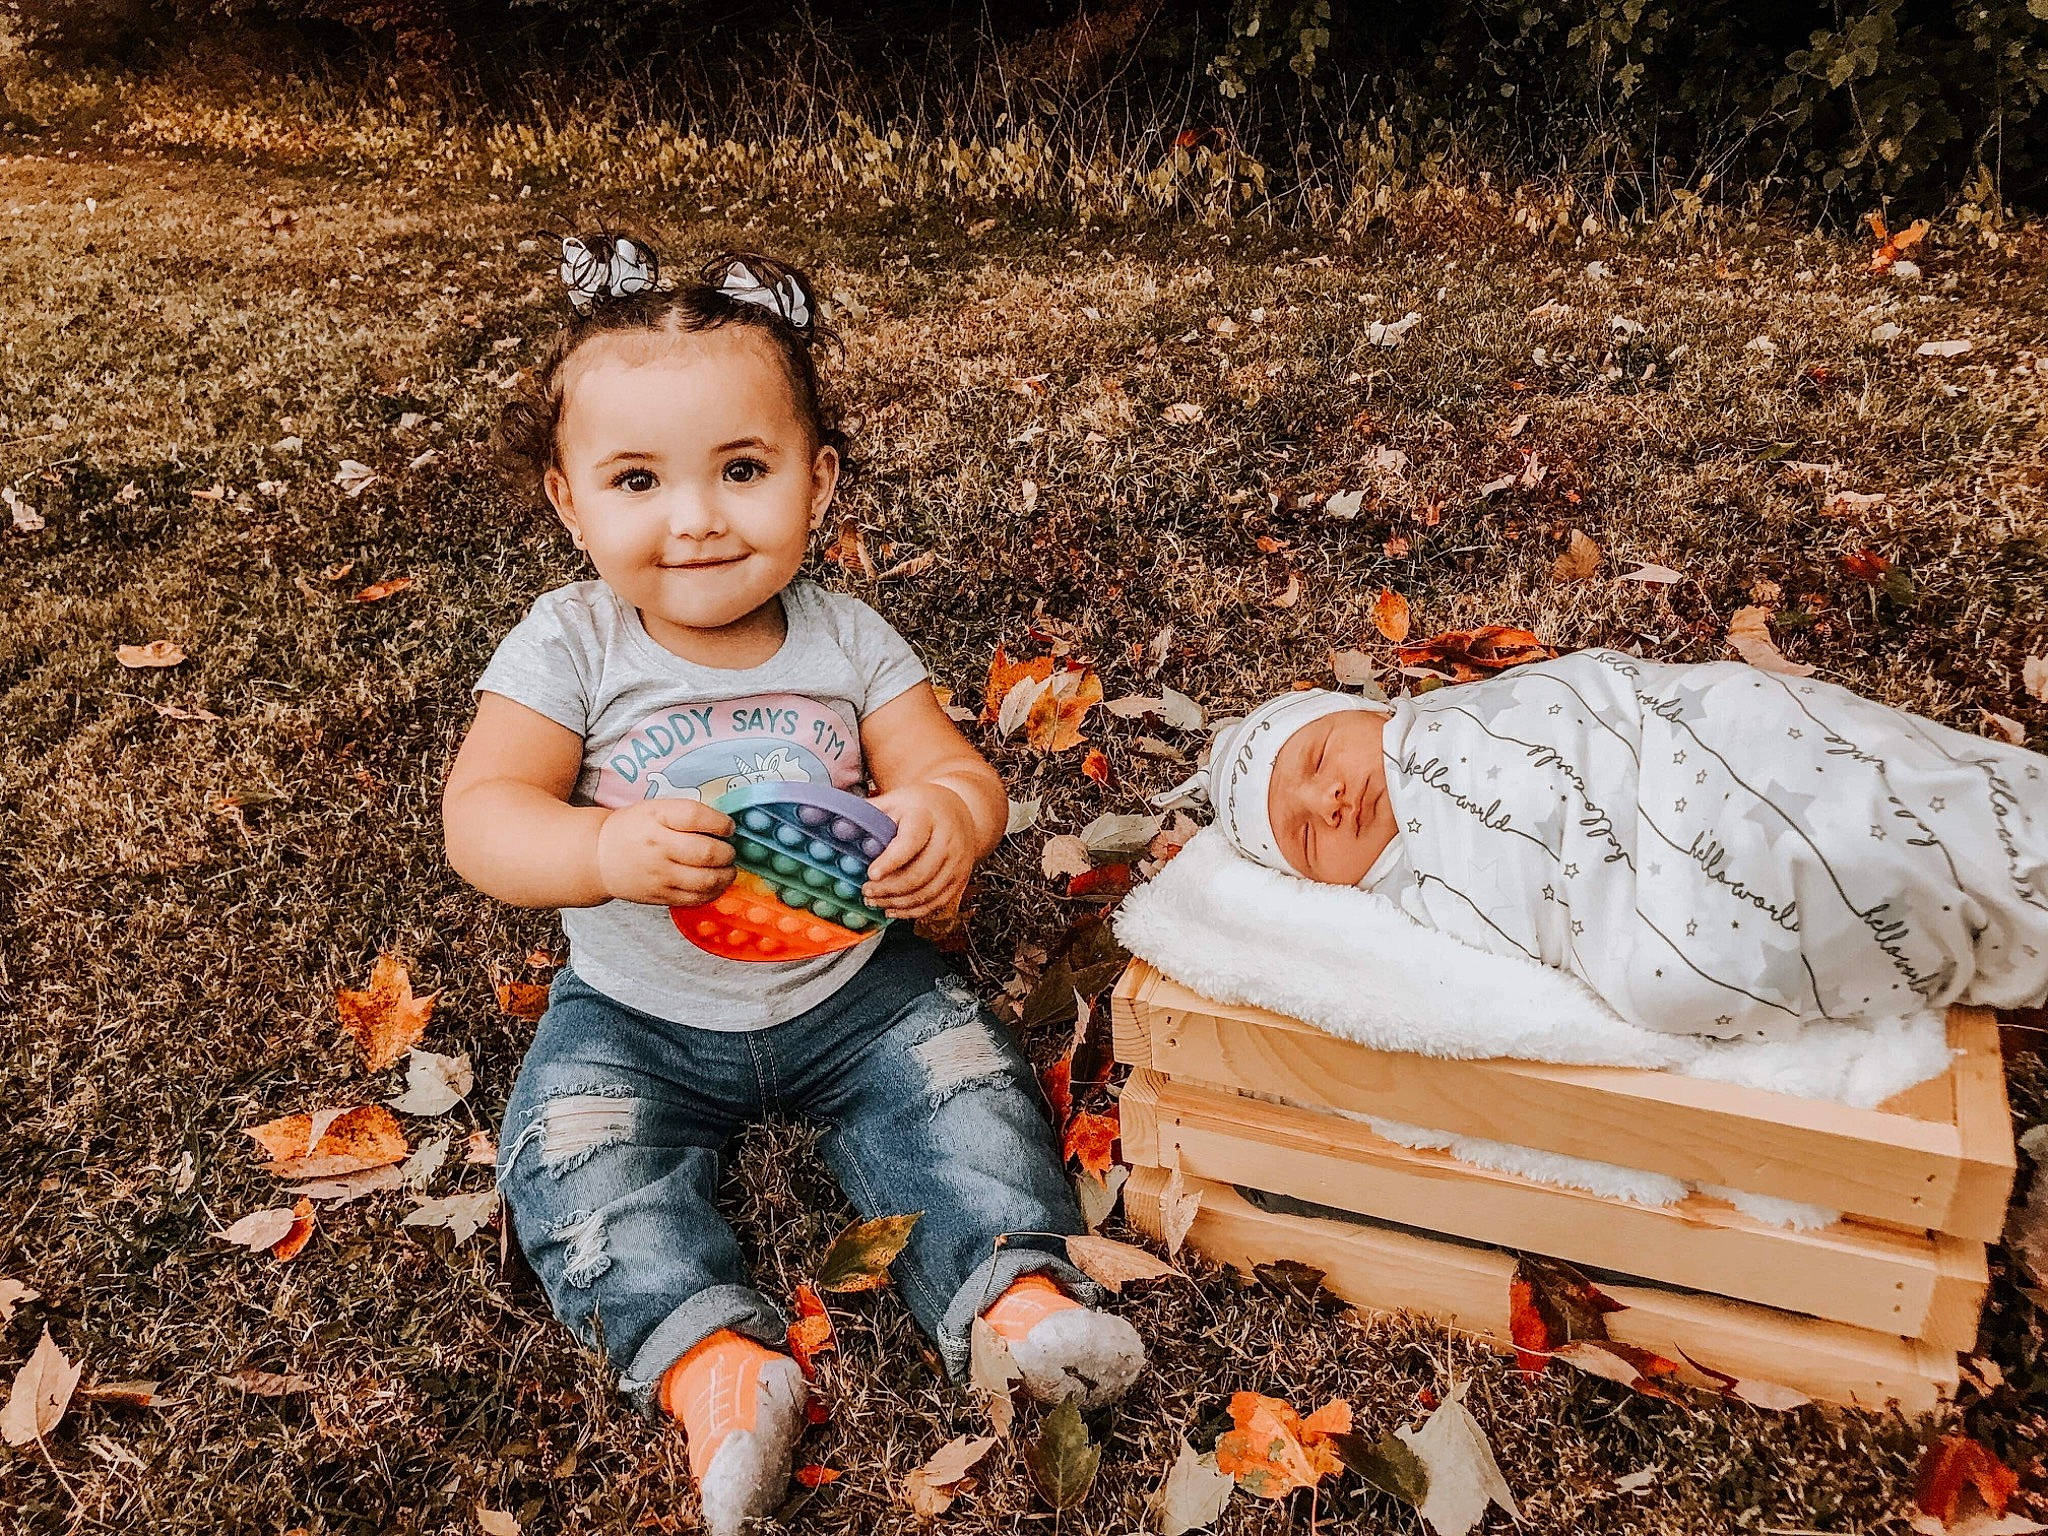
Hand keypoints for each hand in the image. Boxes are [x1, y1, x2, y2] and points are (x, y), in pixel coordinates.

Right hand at [594, 797, 736, 906]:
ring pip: (706, 880)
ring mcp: (659, 875)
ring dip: (726, 874)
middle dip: (728, 852)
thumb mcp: (655, 809)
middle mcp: (658, 847)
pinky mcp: (661, 896)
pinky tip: (715, 883)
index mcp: (656, 817)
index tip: (728, 827)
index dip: (721, 823)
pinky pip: (696, 898)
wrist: (600, 857)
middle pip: (707, 852)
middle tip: (730, 850)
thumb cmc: (635, 828)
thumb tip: (727, 826)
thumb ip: (687, 813)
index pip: (695, 817)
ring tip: (727, 868)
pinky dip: (714, 891)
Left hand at [864, 783, 979, 919]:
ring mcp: (957, 861)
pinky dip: (914, 911)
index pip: (911, 842)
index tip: (871, 874)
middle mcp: (947, 839)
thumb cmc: (920, 807)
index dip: (891, 861)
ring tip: (875, 902)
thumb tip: (835, 824)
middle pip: (919, 873)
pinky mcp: (961, 878)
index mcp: (926, 816)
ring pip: (928, 892)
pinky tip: (894, 909)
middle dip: (889, 889)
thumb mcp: (895, 800)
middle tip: (866, 892)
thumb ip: (869, 812)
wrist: (959, 810)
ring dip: (898, 903)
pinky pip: (938, 902)